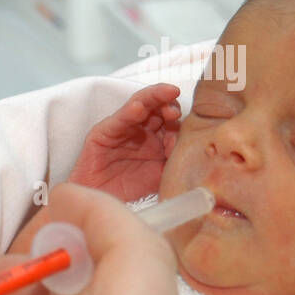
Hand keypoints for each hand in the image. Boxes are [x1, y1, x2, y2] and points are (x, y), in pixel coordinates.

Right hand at [67, 83, 180, 199]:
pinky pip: (118, 119)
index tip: (190, 131)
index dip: (181, 122)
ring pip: (140, 104)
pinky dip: (129, 112)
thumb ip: (174, 160)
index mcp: (159, 137)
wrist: (104, 202)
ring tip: (167, 93)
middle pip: (159, 107)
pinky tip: (138, 108)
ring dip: (154, 97)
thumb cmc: (132, 190)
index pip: (173, 120)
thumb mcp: (161, 175)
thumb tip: (191, 149)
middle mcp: (143, 128)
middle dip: (170, 104)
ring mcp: (124, 128)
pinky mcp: (103, 132)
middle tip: (176, 110)